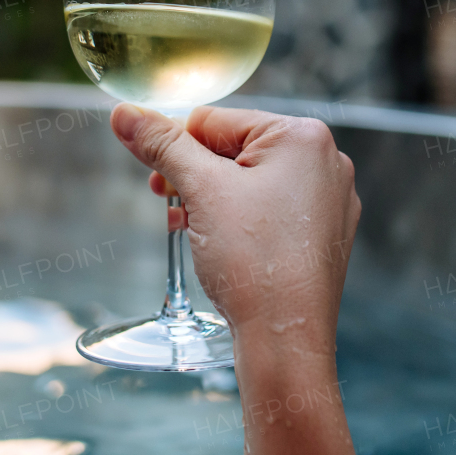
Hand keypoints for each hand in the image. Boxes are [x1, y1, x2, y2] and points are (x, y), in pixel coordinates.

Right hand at [110, 103, 365, 454]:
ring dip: (213, 199)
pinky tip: (219, 245)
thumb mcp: (200, 191)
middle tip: (168, 205)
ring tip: (192, 228)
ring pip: (252, 182)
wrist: (286, 340)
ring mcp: (330, 201)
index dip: (178, 149)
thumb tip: (125, 113)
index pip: (218, 121)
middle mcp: (326, 162)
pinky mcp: (324, 235)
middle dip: (195, 176)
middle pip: (236, 149)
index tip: (157, 180)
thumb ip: (161, 145)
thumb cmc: (253, 263)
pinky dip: (240, 221)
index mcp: (303, 136)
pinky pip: (273, 211)